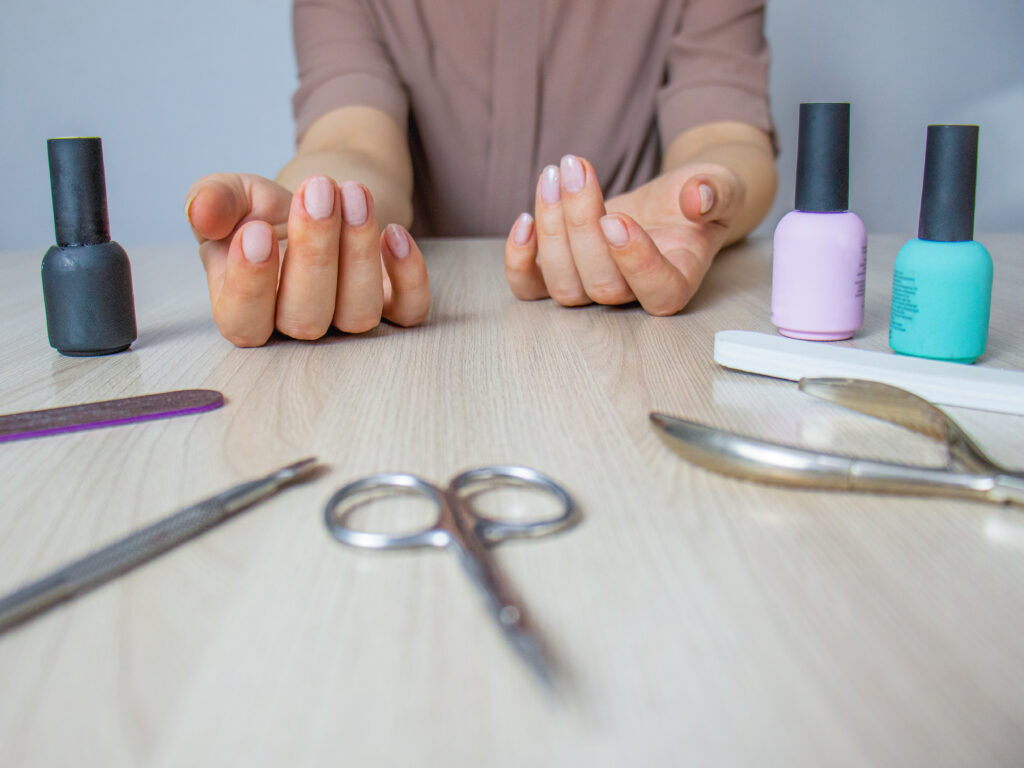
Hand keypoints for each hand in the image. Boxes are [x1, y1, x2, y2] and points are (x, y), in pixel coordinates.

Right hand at [185, 173, 429, 346]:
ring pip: (358, 315)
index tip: (257, 230)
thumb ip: (213, 201)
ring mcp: (346, 320)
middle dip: (314, 253)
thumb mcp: (234, 197)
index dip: (250, 284)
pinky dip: (409, 277)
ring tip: (354, 192)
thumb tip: (201, 210)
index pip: (242, 321)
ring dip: (359, 252)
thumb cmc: (267, 212)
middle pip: (306, 319)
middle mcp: (296, 324)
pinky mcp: (394, 308)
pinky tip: (394, 232)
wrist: (321, 202)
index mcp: (245, 307)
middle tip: (318, 189)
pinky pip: (409, 312)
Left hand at [504, 155, 744, 314]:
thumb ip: (719, 193)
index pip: (658, 292)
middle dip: (581, 224)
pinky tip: (525, 219)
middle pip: (601, 285)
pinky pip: (531, 288)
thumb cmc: (697, 198)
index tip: (617, 217)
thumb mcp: (722, 186)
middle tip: (575, 167)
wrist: (672, 201)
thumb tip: (698, 198)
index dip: (635, 261)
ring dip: (551, 229)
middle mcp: (633, 295)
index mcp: (679, 280)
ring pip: (564, 286)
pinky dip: (519, 261)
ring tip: (556, 173)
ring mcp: (593, 289)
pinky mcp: (563, 275)